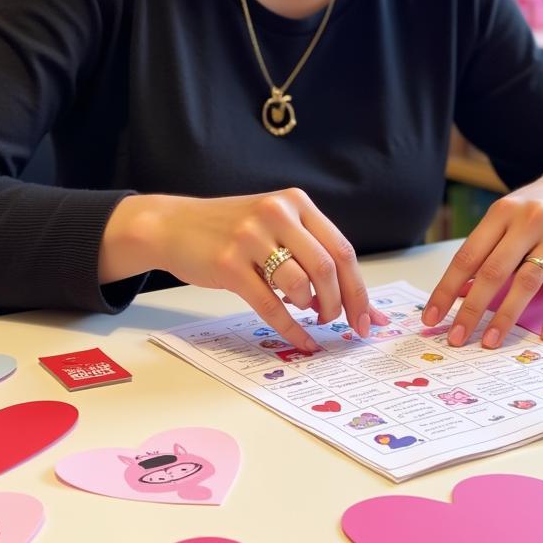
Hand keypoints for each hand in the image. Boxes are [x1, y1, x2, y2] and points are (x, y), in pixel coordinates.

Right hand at [100, 188, 388, 349]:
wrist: (173, 225)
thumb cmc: (230, 230)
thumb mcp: (274, 223)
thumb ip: (311, 251)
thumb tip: (356, 301)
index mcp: (295, 202)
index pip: (341, 249)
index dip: (359, 289)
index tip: (369, 319)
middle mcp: (276, 214)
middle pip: (327, 267)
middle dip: (340, 304)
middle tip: (339, 324)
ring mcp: (251, 237)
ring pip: (301, 285)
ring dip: (312, 311)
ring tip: (309, 315)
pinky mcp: (229, 264)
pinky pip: (270, 305)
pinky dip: (290, 329)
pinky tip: (300, 341)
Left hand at [420, 171, 542, 346]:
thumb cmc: (531, 210)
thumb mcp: (503, 218)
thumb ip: (484, 251)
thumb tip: (459, 293)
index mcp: (501, 212)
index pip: (467, 256)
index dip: (447, 289)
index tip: (432, 317)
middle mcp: (528, 222)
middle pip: (494, 271)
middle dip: (471, 308)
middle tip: (456, 338)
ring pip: (527, 282)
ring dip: (506, 316)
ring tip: (490, 340)